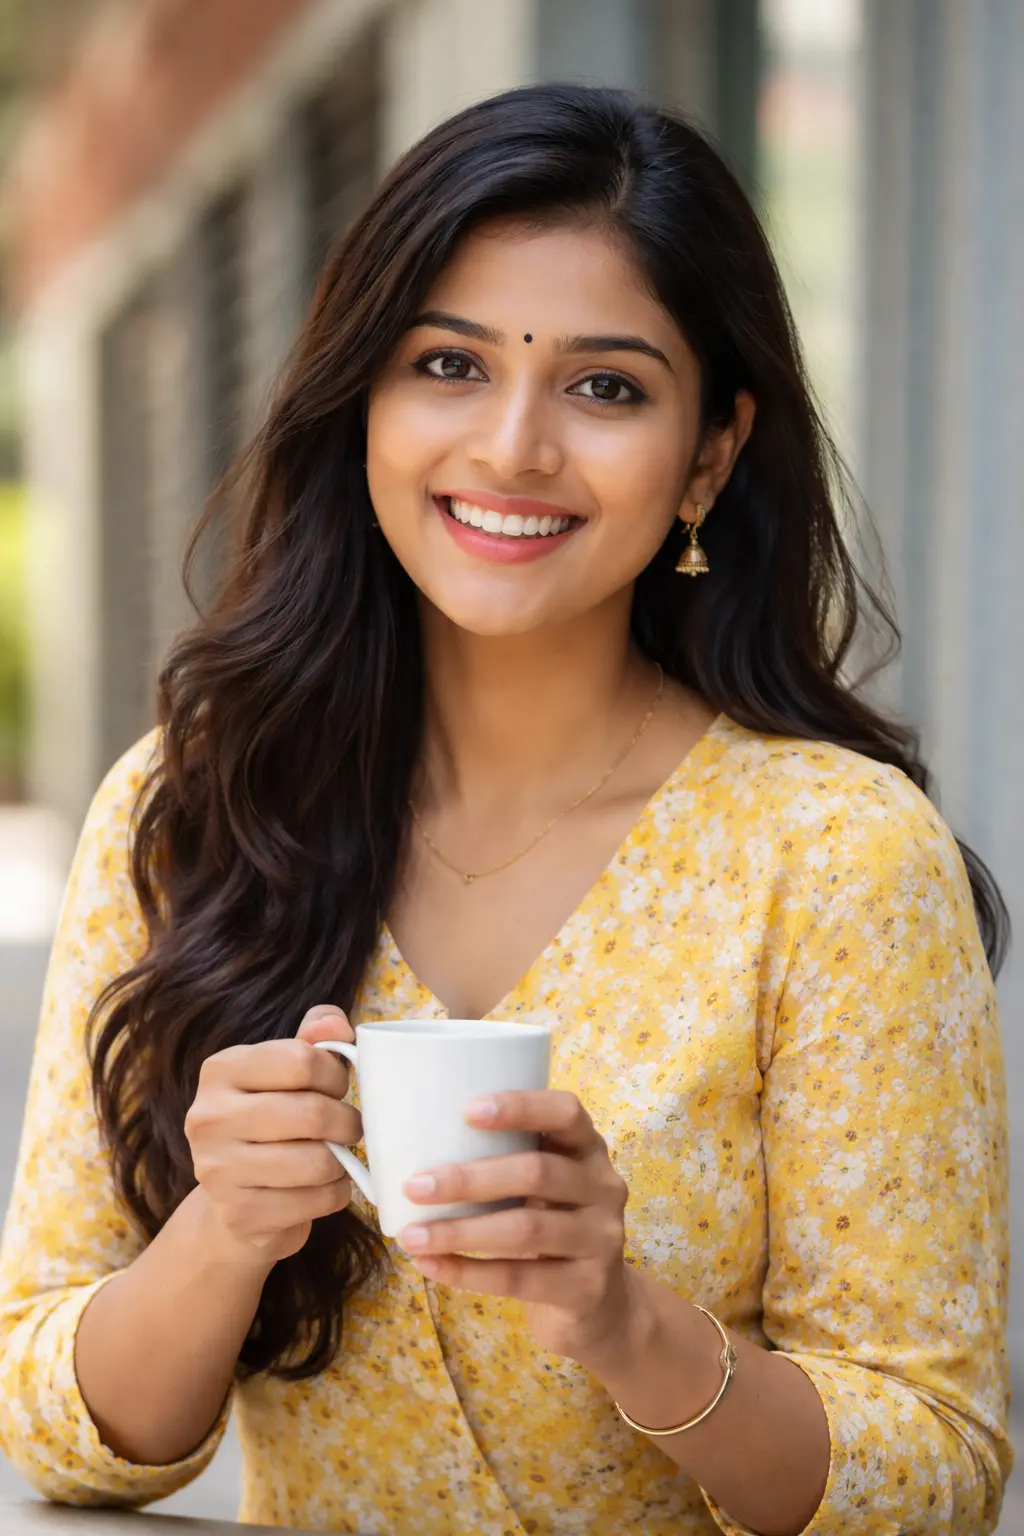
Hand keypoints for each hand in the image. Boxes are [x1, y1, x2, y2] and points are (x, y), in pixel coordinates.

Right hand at [184, 1005, 360, 1270]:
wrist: (234, 1198)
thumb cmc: (272, 1121)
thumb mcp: (286, 1072)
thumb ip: (314, 1039)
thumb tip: (335, 1023)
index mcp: (221, 1069)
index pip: (302, 1060)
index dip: (335, 1075)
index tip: (337, 1088)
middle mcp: (208, 1117)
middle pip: (312, 1113)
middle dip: (347, 1123)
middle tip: (351, 1128)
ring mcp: (218, 1170)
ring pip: (316, 1162)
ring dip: (343, 1162)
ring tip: (338, 1157)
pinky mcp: (238, 1215)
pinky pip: (314, 1202)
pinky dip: (334, 1195)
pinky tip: (324, 1187)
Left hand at [397, 1090, 634, 1365]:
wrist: (598, 1302)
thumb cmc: (549, 1223)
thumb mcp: (541, 1186)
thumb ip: (502, 1160)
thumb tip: (412, 1146)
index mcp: (588, 1148)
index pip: (565, 1112)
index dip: (520, 1107)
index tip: (466, 1111)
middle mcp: (603, 1187)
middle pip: (537, 1173)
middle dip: (469, 1180)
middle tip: (415, 1187)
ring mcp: (601, 1238)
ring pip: (525, 1229)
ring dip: (460, 1232)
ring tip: (411, 1236)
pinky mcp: (587, 1287)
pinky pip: (519, 1278)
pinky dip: (468, 1273)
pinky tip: (431, 1266)